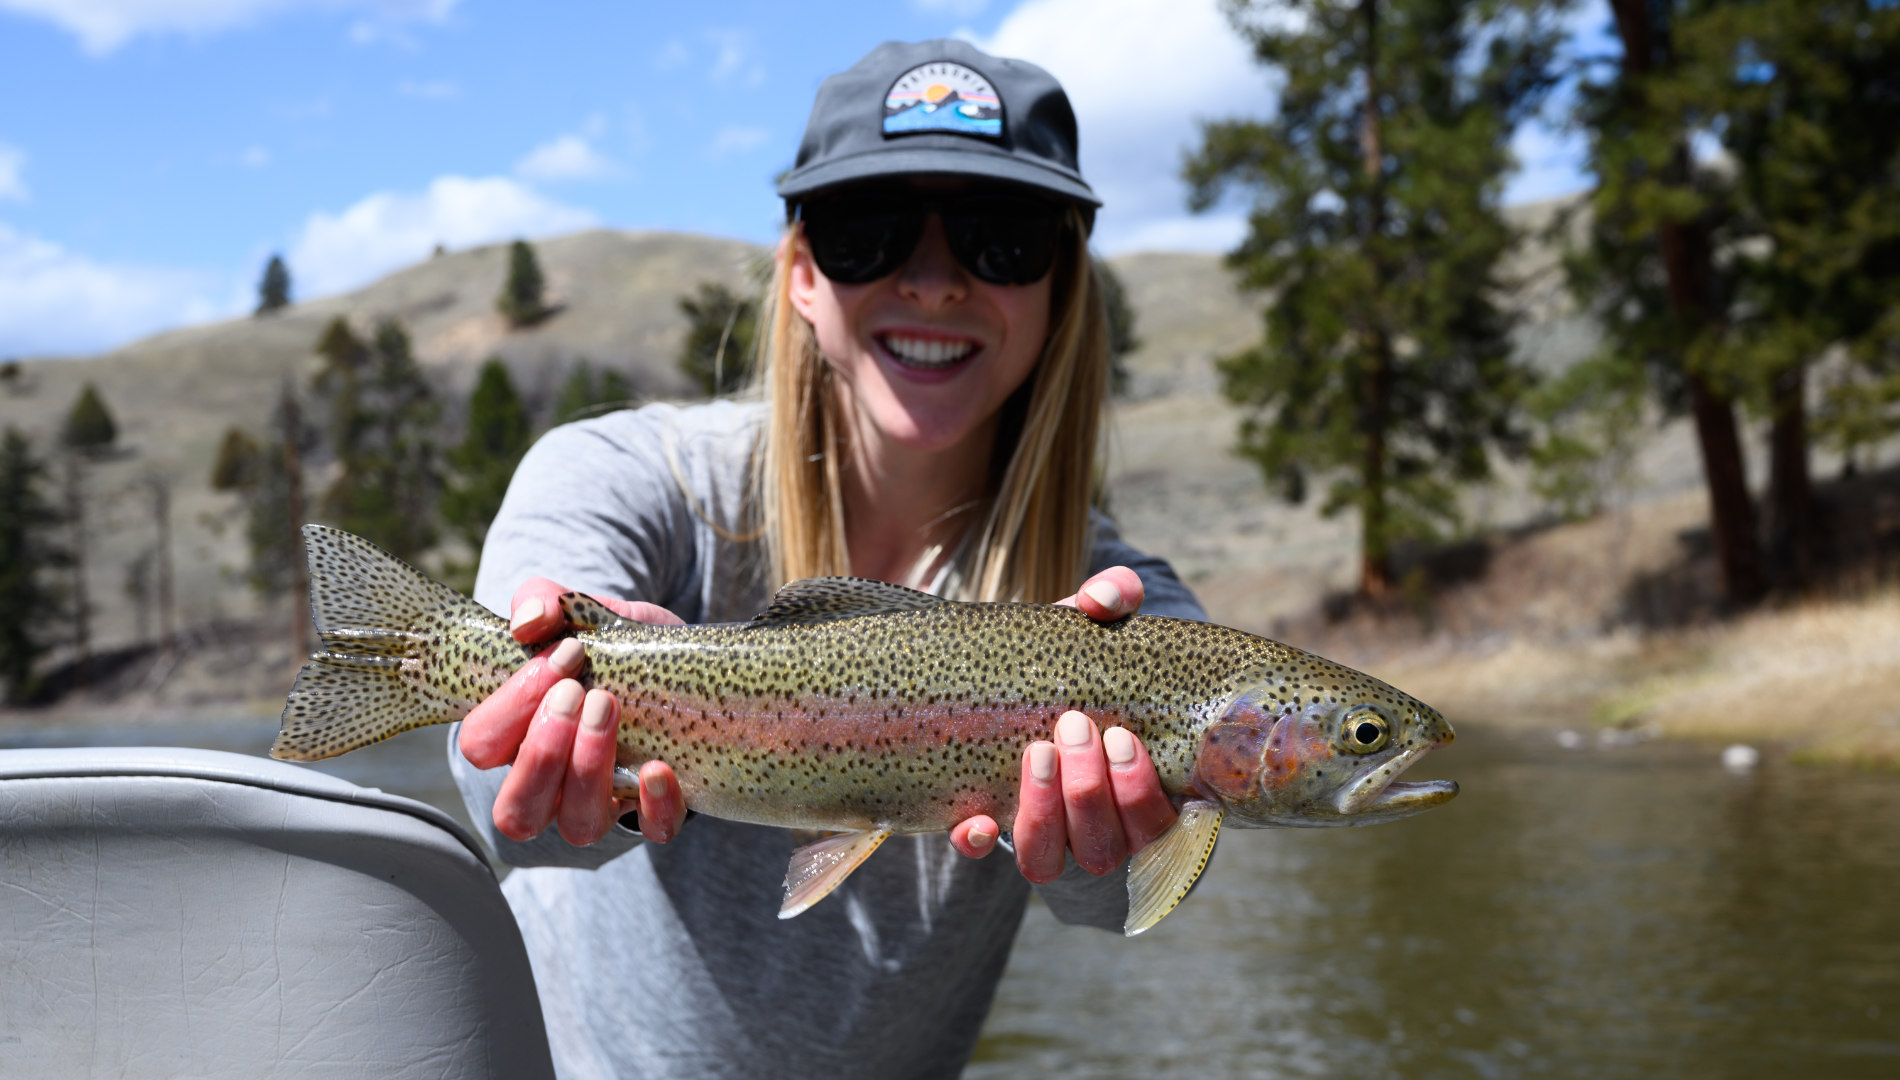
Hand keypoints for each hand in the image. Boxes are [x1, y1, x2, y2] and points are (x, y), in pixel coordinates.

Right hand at [457, 577, 689, 846]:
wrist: (680, 667)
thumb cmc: (611, 645)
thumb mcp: (580, 615)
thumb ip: (544, 602)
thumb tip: (529, 620)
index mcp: (515, 739)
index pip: (482, 745)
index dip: (513, 703)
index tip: (564, 653)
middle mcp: (549, 785)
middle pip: (517, 807)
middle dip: (541, 750)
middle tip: (578, 692)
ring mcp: (600, 805)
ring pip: (576, 826)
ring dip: (587, 769)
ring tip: (609, 706)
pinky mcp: (654, 810)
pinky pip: (651, 831)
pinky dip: (654, 807)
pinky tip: (657, 768)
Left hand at [947, 566, 1178, 879]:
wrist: (1013, 681)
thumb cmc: (1071, 664)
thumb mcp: (1092, 632)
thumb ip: (1110, 600)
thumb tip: (1104, 598)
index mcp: (1139, 791)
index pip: (1156, 824)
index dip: (1139, 792)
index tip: (1120, 734)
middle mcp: (1098, 828)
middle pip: (1104, 844)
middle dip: (1088, 789)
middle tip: (1071, 725)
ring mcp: (1046, 836)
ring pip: (1052, 858)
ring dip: (1046, 812)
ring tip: (1037, 751)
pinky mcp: (993, 829)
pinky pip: (989, 854)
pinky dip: (982, 842)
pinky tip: (978, 821)